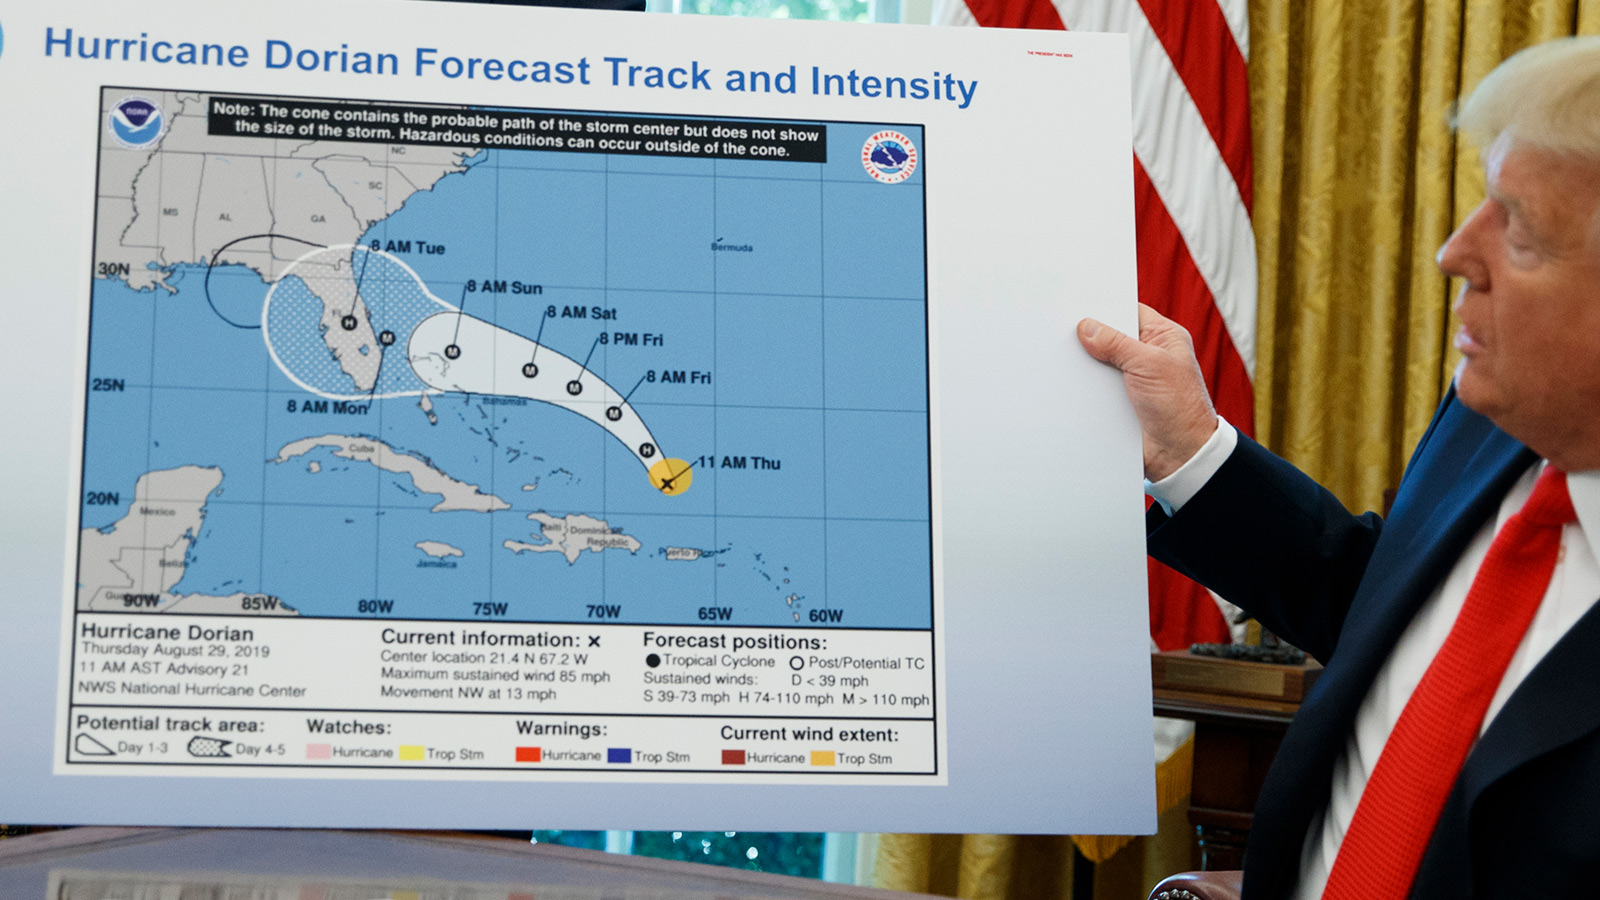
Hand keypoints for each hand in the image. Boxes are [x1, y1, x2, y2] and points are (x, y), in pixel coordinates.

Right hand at [1077, 304, 1217, 480]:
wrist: (1179, 454)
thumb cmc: (1179, 407)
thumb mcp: (1149, 365)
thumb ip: (1117, 344)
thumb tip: (1087, 327)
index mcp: (1162, 338)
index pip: (1128, 311)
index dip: (1104, 308)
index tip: (1077, 305)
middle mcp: (1146, 355)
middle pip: (1109, 337)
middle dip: (1088, 337)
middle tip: (1060, 330)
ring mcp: (1130, 379)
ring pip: (1098, 363)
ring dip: (1083, 365)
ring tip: (1056, 355)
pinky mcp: (1117, 401)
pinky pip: (1094, 388)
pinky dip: (1081, 387)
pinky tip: (1063, 382)